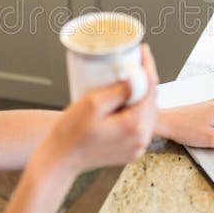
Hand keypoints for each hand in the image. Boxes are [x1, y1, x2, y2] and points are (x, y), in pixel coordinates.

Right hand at [38, 44, 158, 175]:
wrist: (60, 160)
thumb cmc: (71, 134)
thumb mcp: (93, 104)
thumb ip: (119, 90)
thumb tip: (137, 77)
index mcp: (134, 126)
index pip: (150, 89)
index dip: (148, 67)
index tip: (143, 52)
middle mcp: (141, 139)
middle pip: (152, 101)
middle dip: (147, 79)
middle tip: (138, 61)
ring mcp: (137, 147)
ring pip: (148, 113)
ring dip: (143, 95)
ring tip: (134, 77)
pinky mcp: (131, 150)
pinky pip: (141, 125)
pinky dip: (138, 110)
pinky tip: (128, 99)